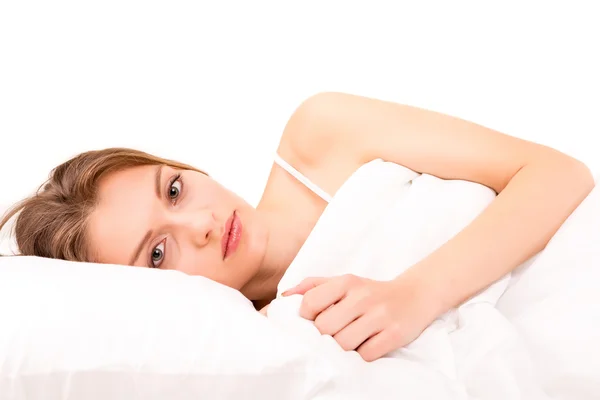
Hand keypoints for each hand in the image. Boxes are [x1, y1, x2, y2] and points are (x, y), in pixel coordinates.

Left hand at [282, 273, 439, 361]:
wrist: (414, 295)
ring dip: (342, 348)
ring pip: (343, 344)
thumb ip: (312, 286)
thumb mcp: (343, 282)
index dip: (306, 318)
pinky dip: (361, 355)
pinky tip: (366, 345)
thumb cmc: (370, 292)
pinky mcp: (394, 334)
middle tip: (333, 334)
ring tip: (349, 340)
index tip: (314, 321)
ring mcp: (380, 315)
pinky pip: (365, 355)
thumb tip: (284, 297)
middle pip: (324, 328)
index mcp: (346, 282)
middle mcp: (362, 296)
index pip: (310, 303)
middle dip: (324, 336)